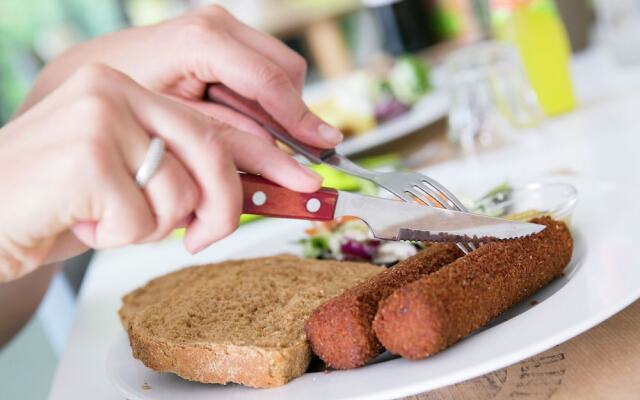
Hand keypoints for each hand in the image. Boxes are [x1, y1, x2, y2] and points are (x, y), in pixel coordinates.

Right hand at [0, 64, 321, 281]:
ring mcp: (101, 115)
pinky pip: (142, 217)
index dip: (270, 157)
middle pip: (214, 151)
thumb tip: (261, 187)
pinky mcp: (86, 154)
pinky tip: (79, 222)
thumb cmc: (62, 202)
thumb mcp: (135, 181)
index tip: (307, 184)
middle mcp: (118, 89)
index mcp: (133, 88)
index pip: (217, 122)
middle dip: (223, 208)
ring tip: (103, 216)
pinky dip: (116, 236)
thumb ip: (187, 171)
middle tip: (203, 238)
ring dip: (148, 225)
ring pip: (180, 193)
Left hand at [22, 5, 342, 147]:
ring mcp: (220, 28)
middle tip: (288, 156)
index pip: (271, 81)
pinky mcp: (220, 41)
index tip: (325, 147)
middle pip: (285, 72)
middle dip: (291, 116)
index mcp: (204, 40)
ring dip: (276, 112)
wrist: (87, 85)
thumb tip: (284, 159)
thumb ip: (233, 141)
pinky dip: (261, 103)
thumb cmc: (122, 107)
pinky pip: (261, 72)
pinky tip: (240, 125)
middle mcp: (217, 25)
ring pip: (279, 72)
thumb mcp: (178, 130)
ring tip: (252, 144)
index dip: (302, 119)